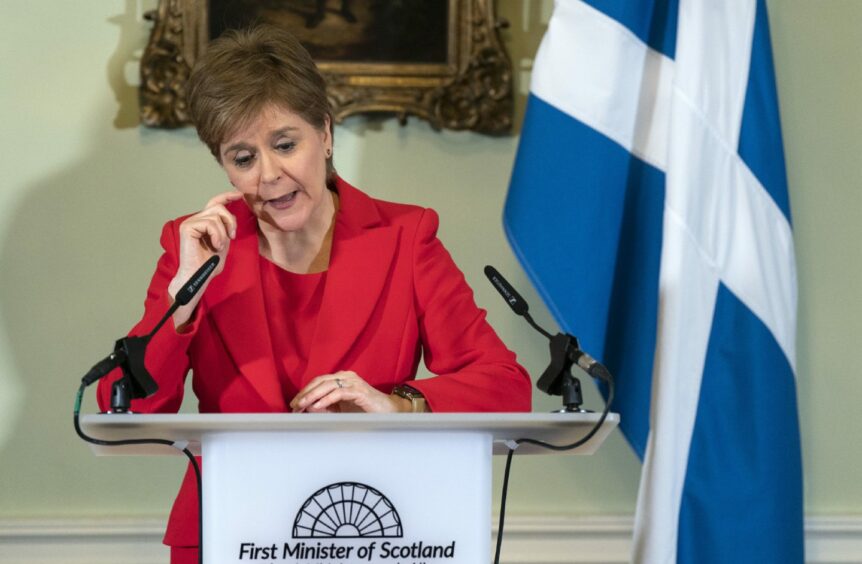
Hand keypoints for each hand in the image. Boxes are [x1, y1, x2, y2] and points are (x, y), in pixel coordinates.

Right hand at [167, 191, 244, 327]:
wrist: (199, 276)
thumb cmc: (210, 263)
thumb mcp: (223, 241)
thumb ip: (226, 227)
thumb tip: (233, 214)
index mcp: (203, 222)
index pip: (215, 203)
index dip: (227, 196)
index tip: (240, 195)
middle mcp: (194, 219)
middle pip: (218, 207)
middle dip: (230, 220)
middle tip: (232, 236)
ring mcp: (189, 223)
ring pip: (216, 216)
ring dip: (223, 233)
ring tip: (219, 246)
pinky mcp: (187, 228)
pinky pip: (210, 223)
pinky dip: (217, 235)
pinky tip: (215, 246)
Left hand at [290, 371, 410, 412]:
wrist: (388, 412)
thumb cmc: (364, 410)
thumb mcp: (341, 409)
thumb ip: (326, 407)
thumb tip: (308, 407)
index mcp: (341, 378)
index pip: (318, 382)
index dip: (305, 392)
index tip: (294, 404)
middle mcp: (346, 376)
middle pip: (320, 381)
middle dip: (305, 393)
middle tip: (294, 405)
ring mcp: (353, 382)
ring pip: (327, 385)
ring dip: (313, 396)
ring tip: (302, 405)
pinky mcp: (359, 390)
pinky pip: (339, 393)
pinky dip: (326, 399)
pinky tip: (318, 406)